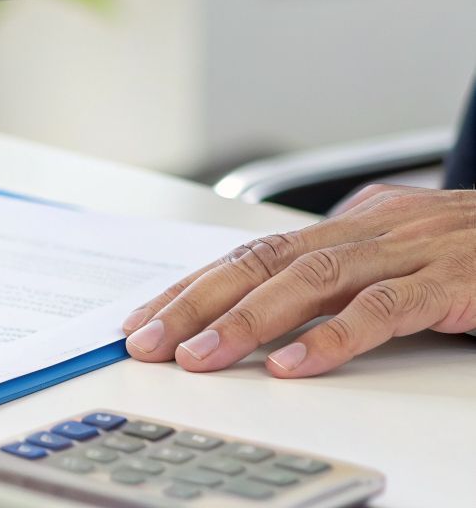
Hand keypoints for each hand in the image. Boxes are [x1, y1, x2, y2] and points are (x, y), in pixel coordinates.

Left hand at [121, 185, 475, 376]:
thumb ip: (343, 265)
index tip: (144, 320)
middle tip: (149, 342)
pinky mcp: (453, 283)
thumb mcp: (400, 248)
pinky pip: (384, 310)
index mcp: (348, 224)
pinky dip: (334, 338)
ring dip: (248, 322)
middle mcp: (368, 231)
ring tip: (202, 358)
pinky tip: (294, 364)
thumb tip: (277, 292)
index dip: (192, 286)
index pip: (250, 254)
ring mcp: (410, 253)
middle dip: (197, 304)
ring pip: (310, 281)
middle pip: (262, 263)